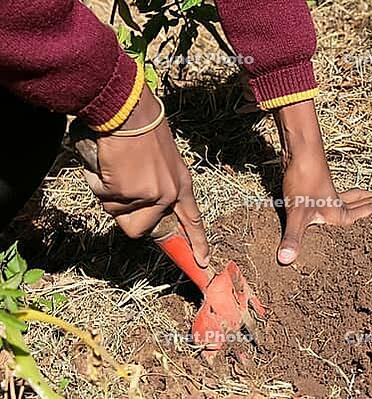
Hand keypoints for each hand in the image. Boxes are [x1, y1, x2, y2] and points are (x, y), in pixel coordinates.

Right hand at [84, 85, 209, 265]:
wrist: (129, 111)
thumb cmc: (140, 130)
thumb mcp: (160, 162)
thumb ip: (155, 186)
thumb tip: (139, 211)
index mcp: (181, 184)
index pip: (193, 219)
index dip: (197, 242)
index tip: (203, 262)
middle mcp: (170, 193)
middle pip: (141, 229)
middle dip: (124, 214)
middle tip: (120, 185)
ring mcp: (152, 194)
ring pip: (118, 214)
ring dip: (109, 193)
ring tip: (115, 166)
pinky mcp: (131, 191)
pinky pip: (104, 197)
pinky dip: (98, 181)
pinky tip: (107, 162)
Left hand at [274, 100, 371, 264]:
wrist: (296, 153)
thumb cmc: (300, 181)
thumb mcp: (297, 213)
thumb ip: (293, 237)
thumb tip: (286, 260)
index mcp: (340, 213)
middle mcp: (339, 204)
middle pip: (370, 203)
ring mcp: (330, 195)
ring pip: (358, 197)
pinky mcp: (320, 190)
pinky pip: (345, 196)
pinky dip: (355, 198)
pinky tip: (347, 203)